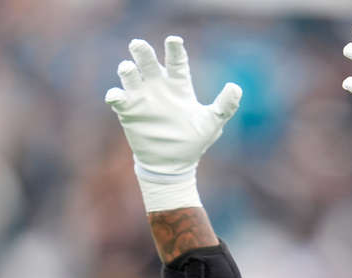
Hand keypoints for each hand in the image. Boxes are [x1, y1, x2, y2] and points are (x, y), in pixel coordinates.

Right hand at [106, 37, 241, 209]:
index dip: (174, 50)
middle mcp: (159, 88)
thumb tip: (236, 87)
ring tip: (128, 67)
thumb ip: (224, 106)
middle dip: (143, 53)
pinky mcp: (129, 112)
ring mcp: (142, 99)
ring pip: (130, 77)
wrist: (173, 165)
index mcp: (179, 87)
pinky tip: (116, 96)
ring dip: (127, 70)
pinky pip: (118, 99)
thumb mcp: (212, 123)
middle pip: (149, 63)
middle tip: (138, 44)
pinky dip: (115, 95)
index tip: (174, 40)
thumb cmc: (193, 142)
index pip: (176, 62)